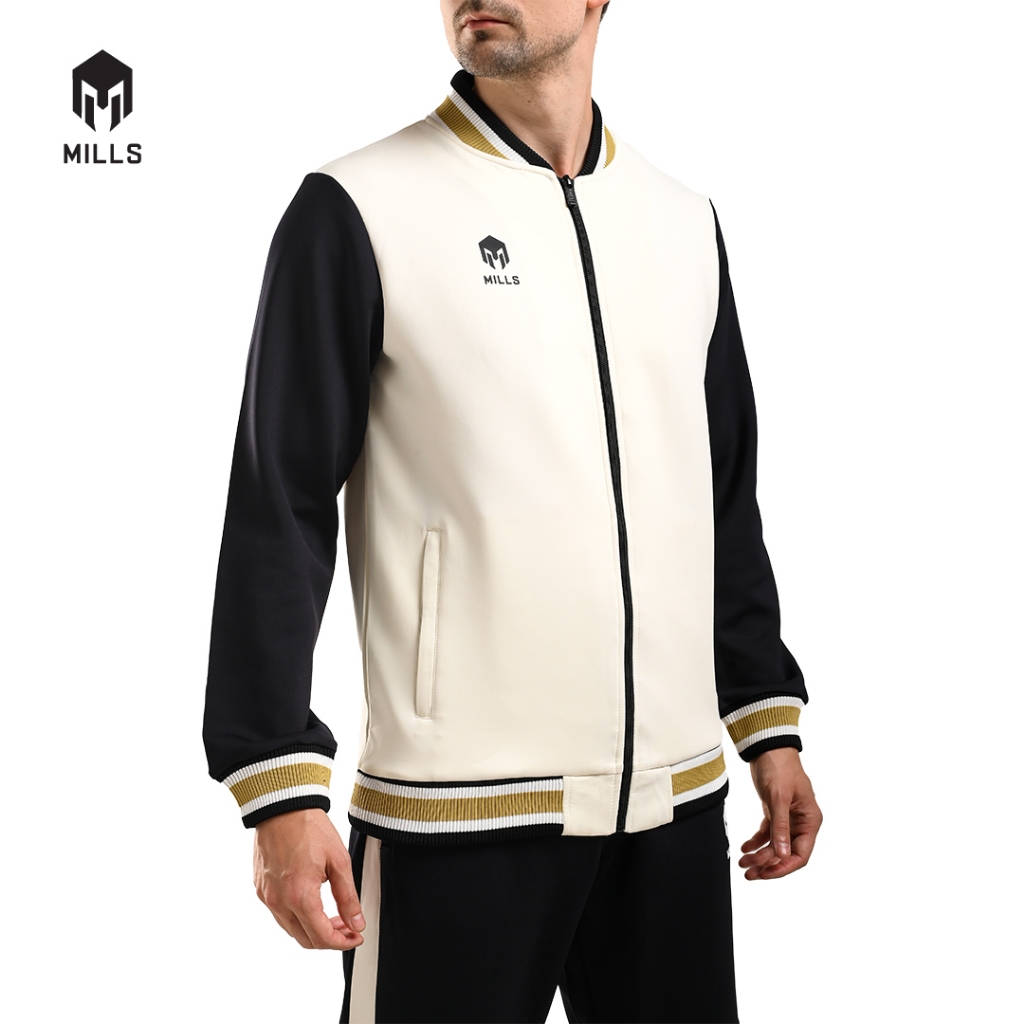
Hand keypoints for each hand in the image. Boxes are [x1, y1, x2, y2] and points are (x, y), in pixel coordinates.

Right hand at [253, 808, 365, 949]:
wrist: (283, 806)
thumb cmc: (310, 828)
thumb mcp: (339, 861)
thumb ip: (348, 896)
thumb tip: (356, 923)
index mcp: (300, 896)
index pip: (322, 937)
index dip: (342, 943)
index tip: (355, 936)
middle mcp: (279, 901)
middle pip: (305, 939)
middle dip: (329, 938)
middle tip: (347, 927)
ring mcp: (266, 896)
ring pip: (291, 929)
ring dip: (312, 929)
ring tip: (332, 916)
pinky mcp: (260, 888)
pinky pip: (279, 914)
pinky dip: (297, 917)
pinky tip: (312, 902)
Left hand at [738, 747, 821, 880]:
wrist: (768, 747)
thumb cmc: (779, 767)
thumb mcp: (778, 797)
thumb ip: (780, 826)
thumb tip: (783, 855)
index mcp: (810, 820)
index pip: (800, 854)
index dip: (784, 867)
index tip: (766, 873)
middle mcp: (801, 822)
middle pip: (786, 853)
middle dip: (768, 864)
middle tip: (749, 872)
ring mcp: (788, 818)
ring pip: (775, 846)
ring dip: (760, 855)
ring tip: (743, 863)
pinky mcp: (775, 812)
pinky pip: (768, 834)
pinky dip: (756, 842)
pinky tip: (745, 848)